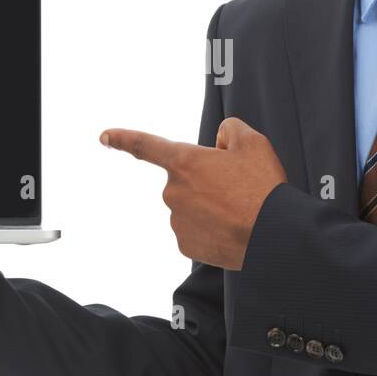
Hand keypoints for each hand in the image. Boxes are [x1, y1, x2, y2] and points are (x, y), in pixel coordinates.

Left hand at [100, 116, 286, 269]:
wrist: (272, 235)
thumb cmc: (262, 187)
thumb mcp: (253, 142)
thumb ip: (230, 130)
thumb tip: (220, 141)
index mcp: (184, 161)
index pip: (146, 146)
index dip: (123, 138)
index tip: (105, 136)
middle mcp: (173, 191)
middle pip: (185, 180)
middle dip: (205, 182)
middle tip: (236, 189)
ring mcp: (177, 221)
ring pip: (191, 207)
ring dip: (209, 207)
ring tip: (238, 211)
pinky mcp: (185, 245)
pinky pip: (195, 230)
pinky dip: (211, 229)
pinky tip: (231, 229)